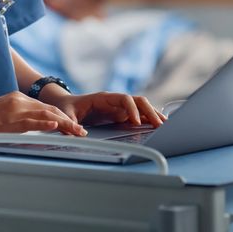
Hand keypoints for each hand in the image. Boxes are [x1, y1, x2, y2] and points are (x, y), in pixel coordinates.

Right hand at [0, 91, 84, 140]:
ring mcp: (12, 109)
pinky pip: (30, 122)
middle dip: (67, 120)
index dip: (61, 116)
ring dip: (63, 124)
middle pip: (48, 109)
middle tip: (81, 131)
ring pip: (44, 114)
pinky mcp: (7, 120)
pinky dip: (44, 123)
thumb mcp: (1, 115)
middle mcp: (17, 100)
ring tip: (76, 131)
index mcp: (16, 98)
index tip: (72, 125)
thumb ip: (17, 117)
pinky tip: (55, 125)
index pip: (45, 106)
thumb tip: (32, 125)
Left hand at [48, 91, 165, 128]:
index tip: (135, 122)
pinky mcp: (121, 116)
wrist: (66, 104)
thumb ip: (71, 123)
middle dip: (149, 111)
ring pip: (141, 107)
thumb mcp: (66, 114)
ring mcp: (120, 108)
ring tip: (166, 126)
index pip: (124, 99)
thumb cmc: (67, 107)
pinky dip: (149, 120)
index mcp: (103, 98)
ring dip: (153, 115)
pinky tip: (159, 126)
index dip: (131, 109)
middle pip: (138, 101)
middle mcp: (115, 101)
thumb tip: (80, 133)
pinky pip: (139, 116)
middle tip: (160, 125)